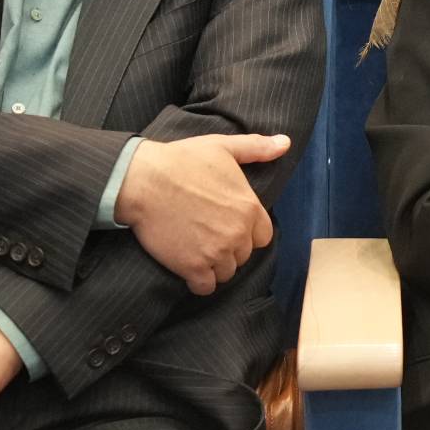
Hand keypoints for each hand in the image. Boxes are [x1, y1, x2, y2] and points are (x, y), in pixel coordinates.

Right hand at [116, 133, 286, 294]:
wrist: (143, 181)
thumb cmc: (182, 161)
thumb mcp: (224, 147)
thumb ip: (257, 148)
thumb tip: (285, 142)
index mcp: (249, 208)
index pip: (263, 236)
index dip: (248, 234)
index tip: (230, 227)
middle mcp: (237, 233)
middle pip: (244, 255)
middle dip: (230, 250)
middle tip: (209, 238)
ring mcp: (216, 252)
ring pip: (226, 273)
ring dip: (215, 266)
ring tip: (199, 252)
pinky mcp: (192, 266)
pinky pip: (205, 287)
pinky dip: (199, 282)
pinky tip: (189, 268)